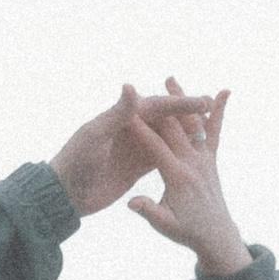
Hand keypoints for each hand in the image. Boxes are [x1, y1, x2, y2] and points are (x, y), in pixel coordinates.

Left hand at [48, 81, 224, 217]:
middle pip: (165, 118)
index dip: (180, 103)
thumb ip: (117, 113)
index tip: (203, 101)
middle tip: (212, 107)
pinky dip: (177, 152)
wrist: (66, 194)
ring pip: (166, 136)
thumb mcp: (96, 135)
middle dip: (188, 113)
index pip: (156, 106)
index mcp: (121, 117)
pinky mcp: (136, 167)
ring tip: (209, 128)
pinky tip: (195, 153)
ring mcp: (134, 148)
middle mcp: (130, 129)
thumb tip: (131, 85)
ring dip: (186, 132)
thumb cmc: (76, 162)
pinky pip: (161, 155)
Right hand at [126, 81, 250, 275]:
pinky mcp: (211, 159)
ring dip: (182, 100)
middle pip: (175, 127)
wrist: (217, 235)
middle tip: (144, 84)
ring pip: (193, 122)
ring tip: (170, 79)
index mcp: (178, 177)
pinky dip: (218, 112)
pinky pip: (214, 131)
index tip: (126, 112)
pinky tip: (223, 92)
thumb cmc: (187, 232)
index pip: (156, 147)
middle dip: (159, 104)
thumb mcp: (165, 225)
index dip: (140, 128)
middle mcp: (194, 163)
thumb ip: (149, 212)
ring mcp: (205, 159)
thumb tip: (132, 203)